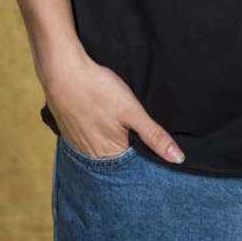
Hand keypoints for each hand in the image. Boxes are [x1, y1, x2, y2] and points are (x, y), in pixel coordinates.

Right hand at [45, 54, 185, 162]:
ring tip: (118, 129)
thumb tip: (178, 159)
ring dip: (111, 146)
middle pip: (116, 162)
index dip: (145, 158)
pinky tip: (101, 124)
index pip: (133, 167)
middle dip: (128, 153)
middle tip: (135, 135)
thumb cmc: (99, 90)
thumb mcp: (132, 110)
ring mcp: (78, 146)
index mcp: (111, 155)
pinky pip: (87, 143)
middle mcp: (93, 157)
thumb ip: (154, 136)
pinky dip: (96, 138)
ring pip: (101, 153)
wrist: (63, 72)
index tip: (154, 151)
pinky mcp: (69, 133)